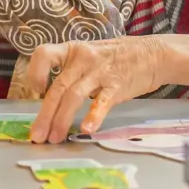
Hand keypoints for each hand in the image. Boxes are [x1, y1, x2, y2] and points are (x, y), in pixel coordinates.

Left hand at [27, 38, 161, 143]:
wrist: (153, 54)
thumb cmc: (116, 57)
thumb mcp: (89, 55)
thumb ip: (70, 72)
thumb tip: (51, 101)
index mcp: (72, 50)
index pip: (44, 54)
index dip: (35, 73)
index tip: (36, 92)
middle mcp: (82, 59)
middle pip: (58, 87)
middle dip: (45, 115)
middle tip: (37, 136)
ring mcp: (100, 72)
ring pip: (73, 96)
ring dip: (61, 120)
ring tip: (55, 138)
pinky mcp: (117, 85)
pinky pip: (102, 102)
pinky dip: (93, 116)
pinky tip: (86, 129)